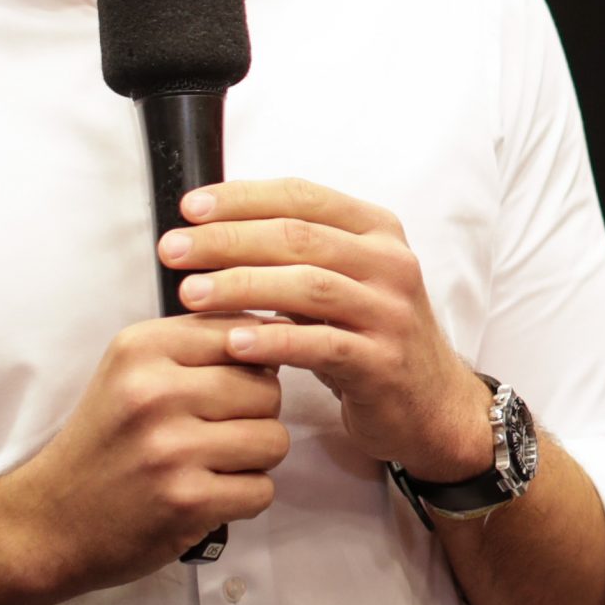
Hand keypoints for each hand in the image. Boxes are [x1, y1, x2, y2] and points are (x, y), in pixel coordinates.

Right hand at [6, 312, 288, 598]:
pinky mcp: (186, 501)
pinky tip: (209, 495)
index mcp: (142, 348)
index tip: (231, 384)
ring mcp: (171, 449)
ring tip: (214, 463)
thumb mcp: (131, 371)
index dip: (253, 362)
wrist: (50, 522)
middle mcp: (155, 392)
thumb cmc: (103, 443)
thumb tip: (275, 328)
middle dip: (256, 414)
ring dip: (254, 459)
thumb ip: (194, 345)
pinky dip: (244, 498)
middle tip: (219, 431)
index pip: (244, 332)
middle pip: (267, 388)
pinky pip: (262, 490)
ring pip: (274, 439)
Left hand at [161, 178, 494, 482]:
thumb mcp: (343, 282)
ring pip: (307, 286)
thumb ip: (295, 254)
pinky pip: (320, 345)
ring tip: (190, 294)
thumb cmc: (370, 338)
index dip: (242, 198)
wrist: (431, 407)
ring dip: (241, 286)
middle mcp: (389, 262)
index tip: (189, 208)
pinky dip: (273, 341)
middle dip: (227, 239)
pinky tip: (232, 342)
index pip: (301, 196)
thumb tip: (210, 230)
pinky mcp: (383, 362)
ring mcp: (390, 312)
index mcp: (377, 229)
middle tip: (173, 250)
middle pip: (298, 236)